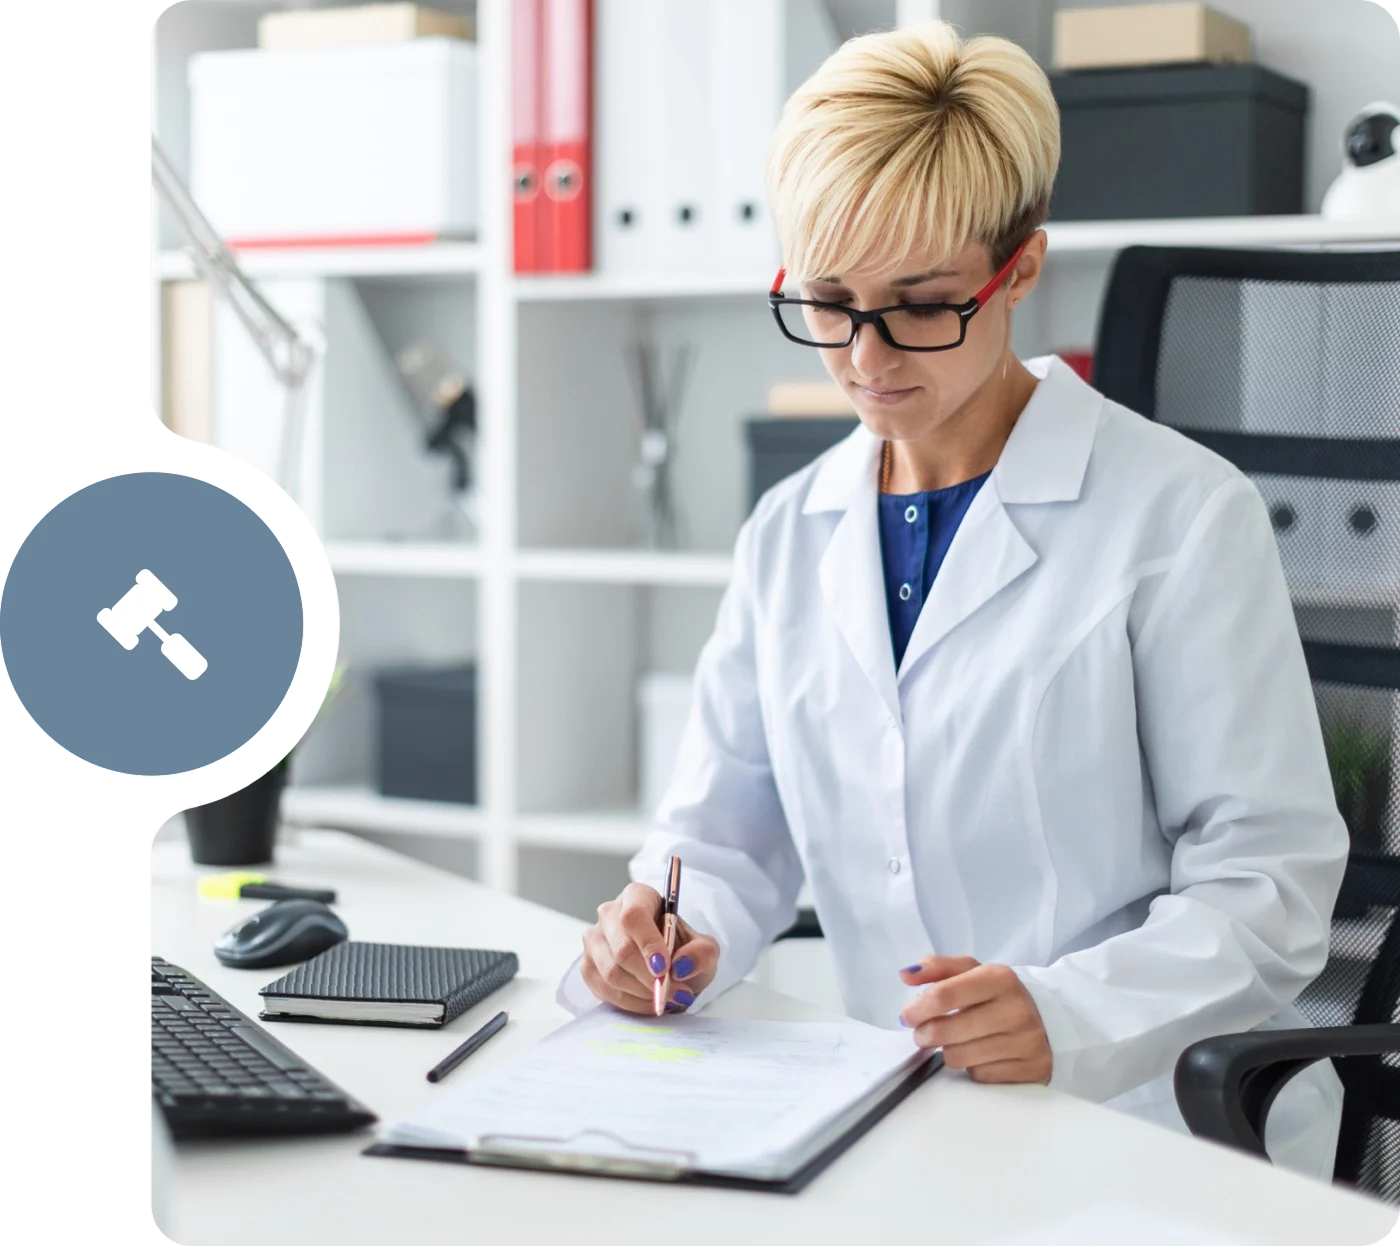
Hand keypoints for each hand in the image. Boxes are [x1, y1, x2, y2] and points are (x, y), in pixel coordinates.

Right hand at [581, 882, 719, 1014]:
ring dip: (642, 993)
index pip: (634, 915)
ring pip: (611, 973)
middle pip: (621, 948)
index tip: (666, 968)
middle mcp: (609, 913)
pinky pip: (604, 990)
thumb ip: (702, 953)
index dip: (648, 943)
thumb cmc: (684, 950)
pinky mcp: (588, 966)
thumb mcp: (705, 949)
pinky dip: (630, 1003)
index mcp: (637, 896)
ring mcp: (594, 940)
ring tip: (666, 998)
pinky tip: (649, 1002)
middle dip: (649, 977)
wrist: (670, 967)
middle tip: (675, 993)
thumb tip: (681, 966)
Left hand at [897, 956, 1051, 1085]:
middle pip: (946, 1030)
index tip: (908, 1016)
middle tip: (923, 1034)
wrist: (1049, 1021)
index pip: (943, 995)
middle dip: (925, 1034)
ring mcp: (1026, 1043)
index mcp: (1000, 978)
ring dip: (948, 1051)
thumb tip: (906, 974)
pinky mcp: (1030, 1071)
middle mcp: (1016, 1010)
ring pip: (958, 1057)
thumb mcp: (974, 973)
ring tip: (953, 1042)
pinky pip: (979, 1075)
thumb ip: (938, 968)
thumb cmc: (999, 996)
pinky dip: (973, 1067)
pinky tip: (980, 1055)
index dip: (917, 1009)